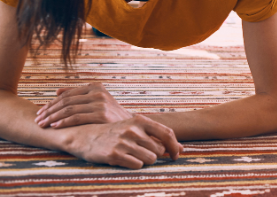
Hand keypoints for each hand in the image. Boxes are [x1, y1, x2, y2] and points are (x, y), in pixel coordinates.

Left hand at [35, 82, 132, 128]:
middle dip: (49, 111)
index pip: (67, 94)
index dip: (51, 103)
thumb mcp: (97, 101)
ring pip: (69, 109)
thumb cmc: (110, 115)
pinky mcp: (101, 114)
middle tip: (38, 119)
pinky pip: (76, 117)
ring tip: (43, 124)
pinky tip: (55, 126)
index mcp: (96, 87)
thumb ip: (78, 96)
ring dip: (52, 117)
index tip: (40, 112)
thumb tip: (57, 92)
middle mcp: (98, 93)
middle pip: (66, 101)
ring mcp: (101, 103)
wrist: (130, 126)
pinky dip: (63, 122)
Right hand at [65, 115, 183, 168]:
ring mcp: (123, 142)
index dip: (175, 146)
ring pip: (150, 159)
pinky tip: (123, 159)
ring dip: (144, 160)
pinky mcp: (114, 155)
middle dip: (154, 154)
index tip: (176, 156)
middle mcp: (133, 130)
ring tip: (131, 155)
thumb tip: (182, 149)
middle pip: (159, 150)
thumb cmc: (115, 133)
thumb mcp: (135, 128)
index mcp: (140, 121)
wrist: (84, 136)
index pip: (167, 133)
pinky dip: (133, 165)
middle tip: (140, 152)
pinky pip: (137, 165)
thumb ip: (158, 136)